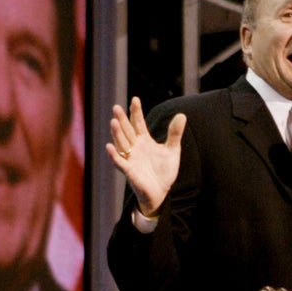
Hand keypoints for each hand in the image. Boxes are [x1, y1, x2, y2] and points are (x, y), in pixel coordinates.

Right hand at [106, 96, 186, 216]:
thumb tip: (182, 115)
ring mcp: (131, 158)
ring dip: (117, 134)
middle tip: (116, 107)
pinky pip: (120, 162)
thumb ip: (174, 133)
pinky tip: (109, 146)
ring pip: (122, 143)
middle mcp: (135, 147)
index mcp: (144, 141)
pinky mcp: (129, 171)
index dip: (136, 112)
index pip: (138, 123)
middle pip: (127, 131)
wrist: (161, 192)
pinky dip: (114, 155)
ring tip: (114, 122)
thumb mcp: (172, 150)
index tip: (135, 99)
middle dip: (122, 120)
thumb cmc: (164, 171)